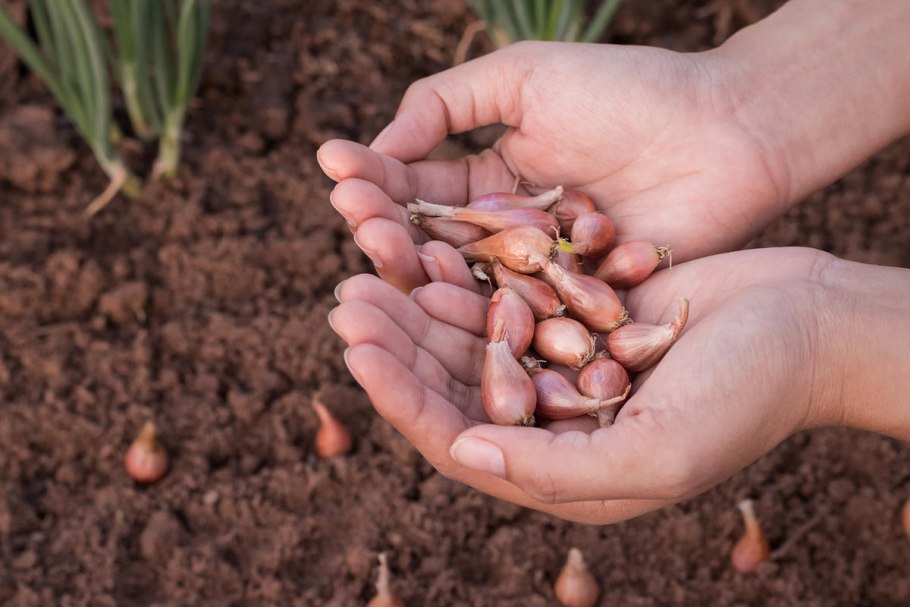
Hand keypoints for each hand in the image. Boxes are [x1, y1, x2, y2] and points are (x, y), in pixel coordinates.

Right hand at [317, 41, 787, 292]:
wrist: (726, 129)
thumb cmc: (627, 92)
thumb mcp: (523, 77)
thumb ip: (446, 104)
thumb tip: (377, 145)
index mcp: (489, 181)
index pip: (417, 188)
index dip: (375, 179)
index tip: (333, 169)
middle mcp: (506, 234)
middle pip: (431, 241)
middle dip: (385, 227)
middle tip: (349, 218)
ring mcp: (539, 275)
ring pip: (466, 280)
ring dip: (419, 268)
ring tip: (376, 251)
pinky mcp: (574, 307)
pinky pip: (520, 308)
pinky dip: (479, 303)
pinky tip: (435, 296)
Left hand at [329, 247, 867, 523]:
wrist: (808, 324)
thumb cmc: (748, 394)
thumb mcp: (659, 452)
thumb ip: (559, 468)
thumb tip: (464, 455)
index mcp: (567, 474)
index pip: (462, 442)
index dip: (403, 399)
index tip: (357, 351)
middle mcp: (556, 426)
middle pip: (454, 389)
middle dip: (398, 347)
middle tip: (348, 300)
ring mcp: (564, 371)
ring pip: (471, 343)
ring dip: (421, 309)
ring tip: (370, 269)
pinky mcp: (576, 322)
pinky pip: (505, 302)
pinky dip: (468, 281)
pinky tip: (429, 251)